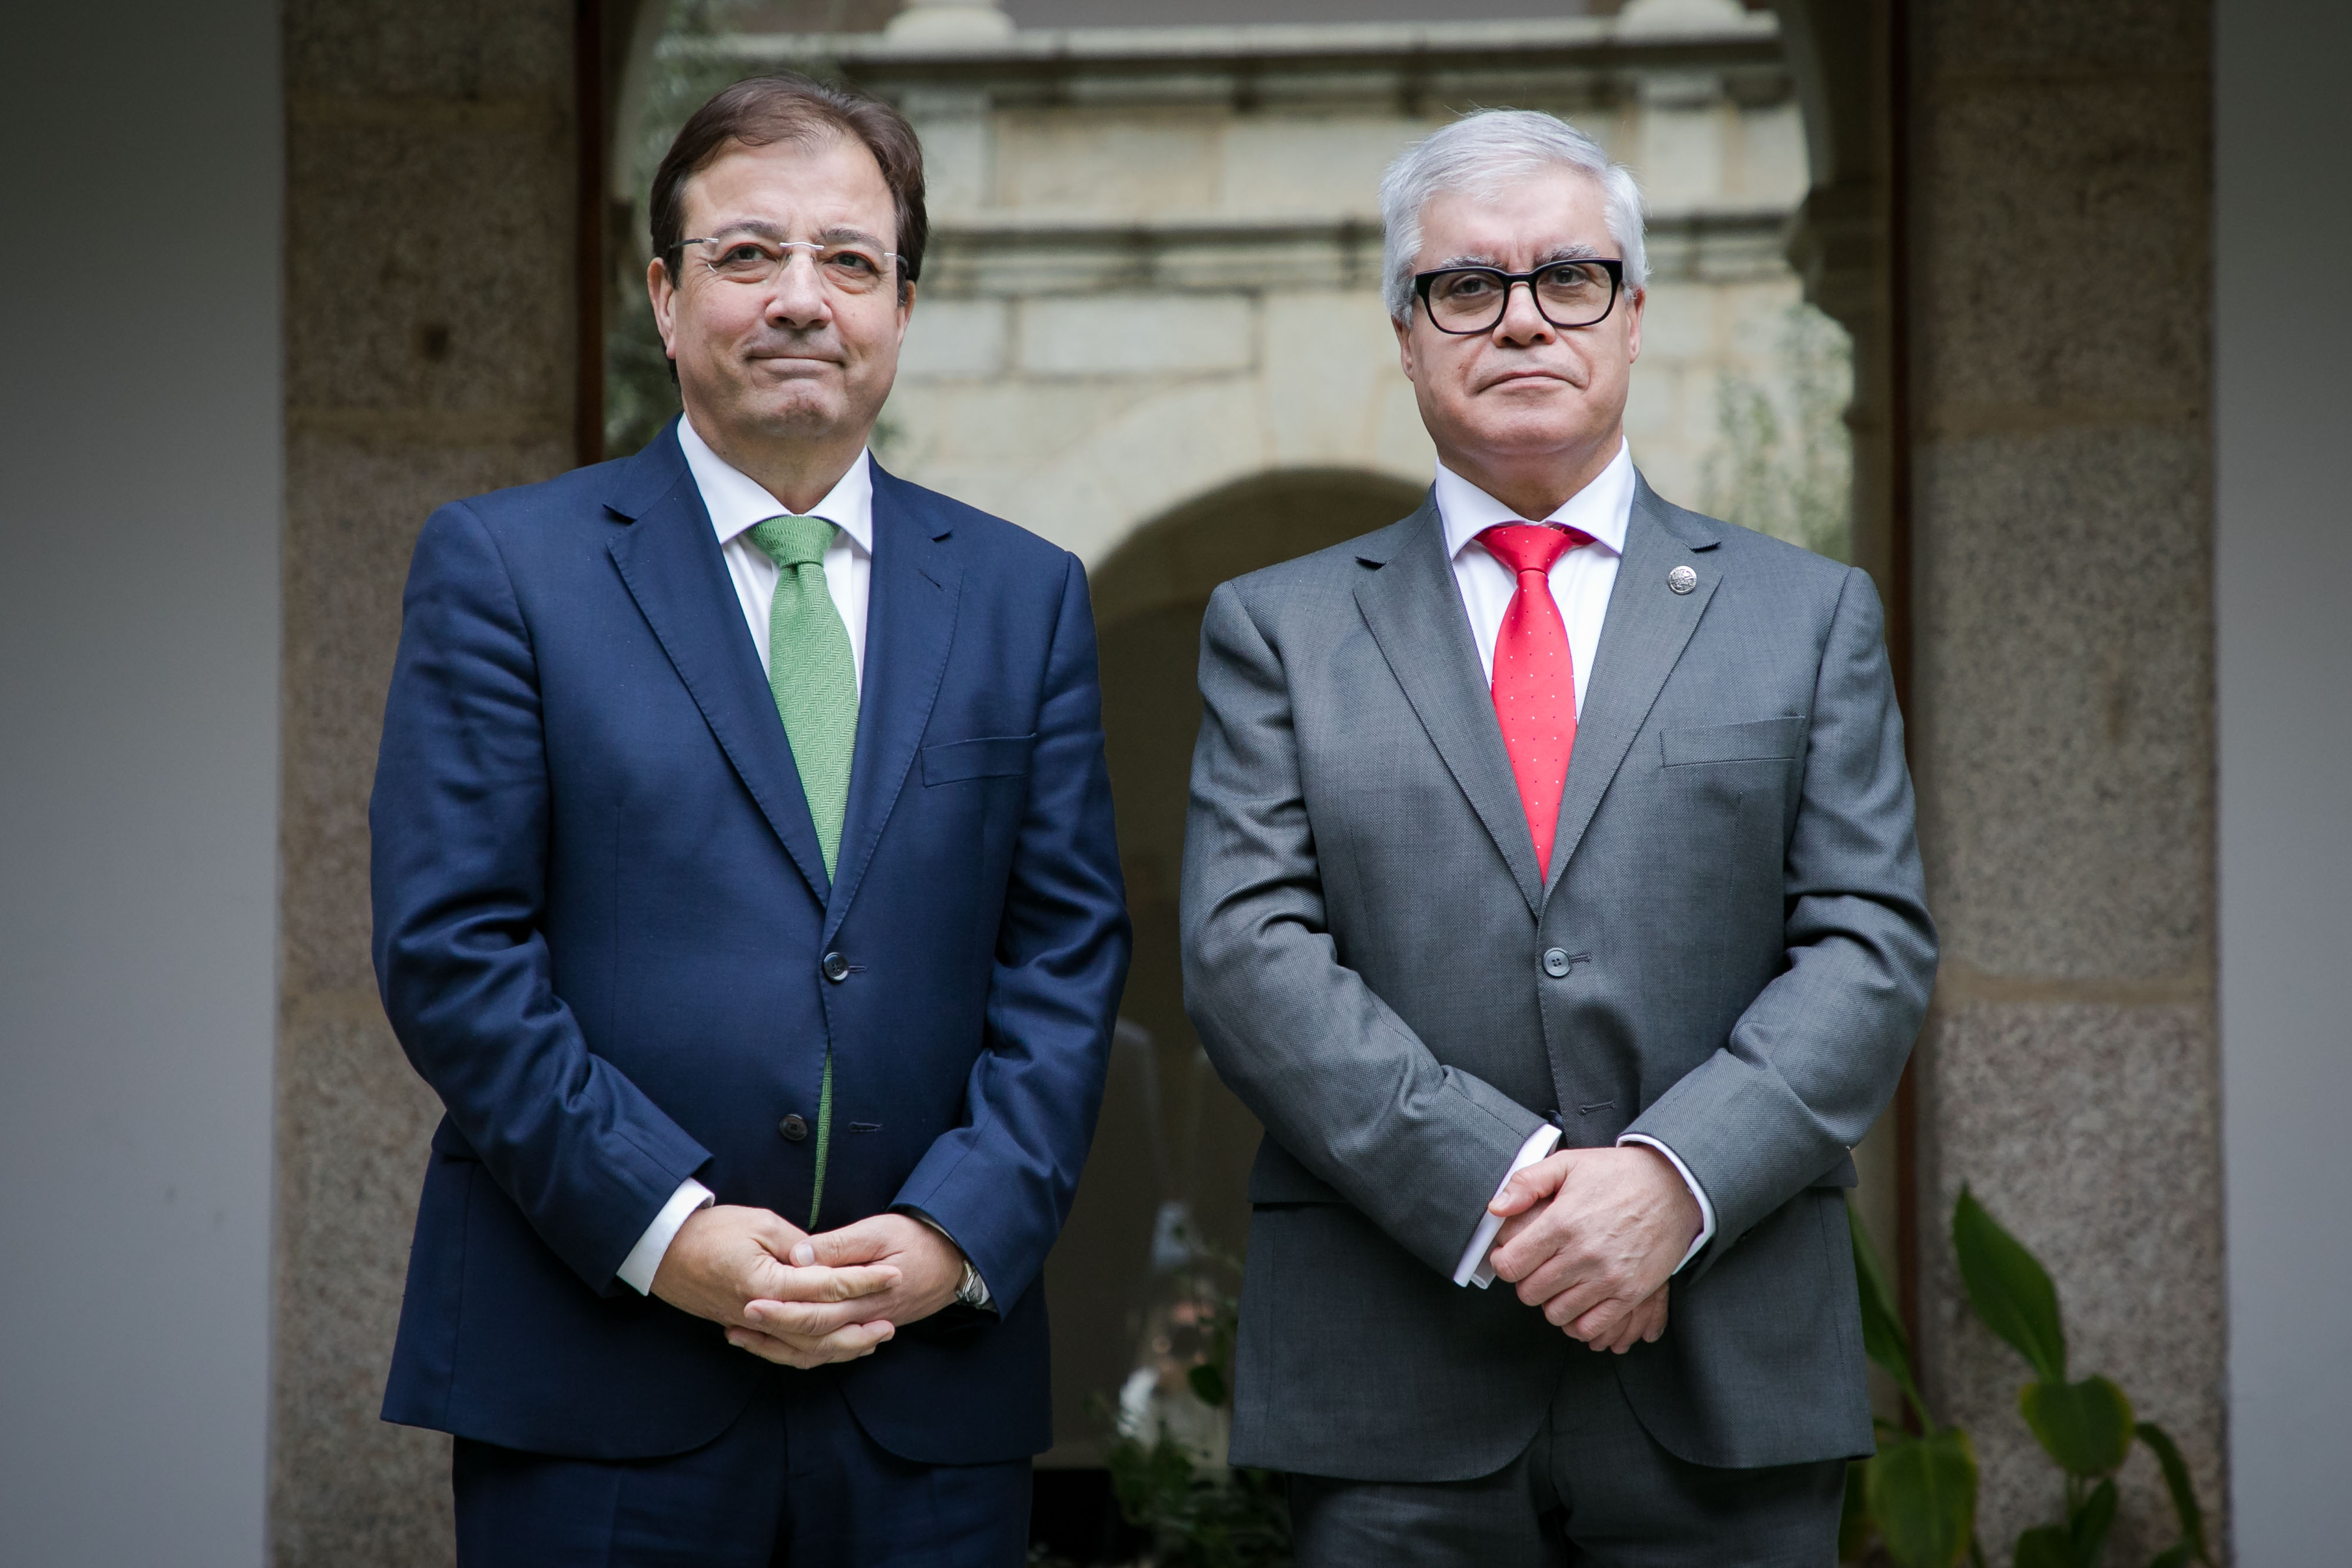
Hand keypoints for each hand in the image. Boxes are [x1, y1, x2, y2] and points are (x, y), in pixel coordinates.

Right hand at [650, 1204, 898, 1367]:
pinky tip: (832, 1349)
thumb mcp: (759, 1223)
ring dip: (842, 1347)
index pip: (827, 1286)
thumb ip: (797, 1244)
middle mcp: (762, 1312)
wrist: (663, 1251)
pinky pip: (783, 1352)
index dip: (863, 1281)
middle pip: (820, 1328)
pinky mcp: (745, 1329)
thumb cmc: (710, 1229)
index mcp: (768, 1283)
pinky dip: (812, 1354)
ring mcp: (752, 1326)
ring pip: (804, 1349)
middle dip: (860, 1322)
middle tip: (893, 1317)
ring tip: (873, 1339)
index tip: (893, 1274)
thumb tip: (825, 1260)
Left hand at [741, 1213, 964, 1345]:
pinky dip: (803, 1350)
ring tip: (744, 1336)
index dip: (781, 1310)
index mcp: (866, 1296)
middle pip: (812, 1336)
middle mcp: (865, 1319)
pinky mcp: (867, 1326)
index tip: (748, 1303)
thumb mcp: (879, 1231)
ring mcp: (867, 1327)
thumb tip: (800, 1257)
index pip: (817, 1311)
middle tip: (734, 1324)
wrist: (956, 1258)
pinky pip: (832, 1349)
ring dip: (780, 1347)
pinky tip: (779, 1343)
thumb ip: (839, 1246)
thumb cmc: (917, 1237)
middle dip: (770, 1331)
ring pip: (819, 1351)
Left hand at [1485, 1145, 1698, 1347]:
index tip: (1511, 1256)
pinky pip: (1591, 1326)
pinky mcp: (1630, 1294)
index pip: (1510, 1265)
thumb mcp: (1568, 1163)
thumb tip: (1496, 1208)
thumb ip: (1526, 1183)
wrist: (1674, 1187)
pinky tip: (1578, 1302)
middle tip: (1536, 1268)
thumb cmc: (1618, 1174)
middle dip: (1526, 1282)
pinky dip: (1578, 1321)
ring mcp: (1608, 1278)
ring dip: (1551, 1301)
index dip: (1503, 1262)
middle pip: (1529, 1293)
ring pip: (1556, 1313)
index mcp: (1562, 1223)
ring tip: (1559, 1283)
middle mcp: (1583, 1254)